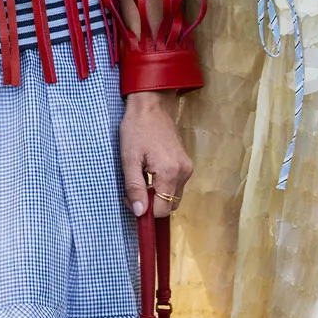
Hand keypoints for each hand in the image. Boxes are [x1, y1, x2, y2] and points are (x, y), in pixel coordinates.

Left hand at [120, 90, 191, 218]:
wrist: (152, 105)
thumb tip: (139, 212)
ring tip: (142, 178)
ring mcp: (187, 167)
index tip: (130, 197)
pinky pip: (176, 185)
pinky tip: (150, 173)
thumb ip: (135, 187)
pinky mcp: (186, 163)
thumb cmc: (137, 128)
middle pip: (170, 205)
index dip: (144, 210)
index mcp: (170, 173)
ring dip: (158, 195)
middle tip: (134, 189)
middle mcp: (183, 173)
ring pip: (173, 196)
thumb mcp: (129, 158)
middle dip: (152, 204)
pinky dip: (163, 186)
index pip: (162, 209)